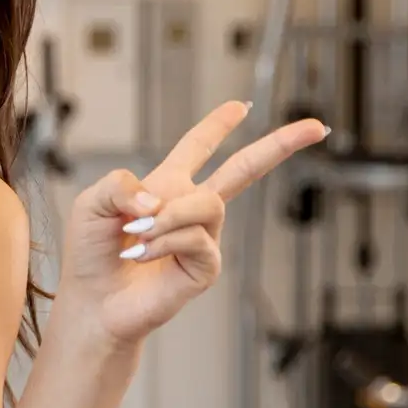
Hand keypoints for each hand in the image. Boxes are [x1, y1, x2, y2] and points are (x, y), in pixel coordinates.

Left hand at [60, 102, 328, 346]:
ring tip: (139, 231)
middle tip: (316, 128)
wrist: (93, 301)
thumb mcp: (92, 203)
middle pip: (243, 170)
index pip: (197, 148)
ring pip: (208, 204)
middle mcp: (190, 208)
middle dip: (279, 145)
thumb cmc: (91, 252)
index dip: (218, 125)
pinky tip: (143, 253)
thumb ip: (119, 184)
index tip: (241, 106)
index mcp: (165, 185)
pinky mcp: (205, 266)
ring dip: (170, 214)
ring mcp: (203, 237)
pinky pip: (196, 240)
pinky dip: (164, 242)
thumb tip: (159, 198)